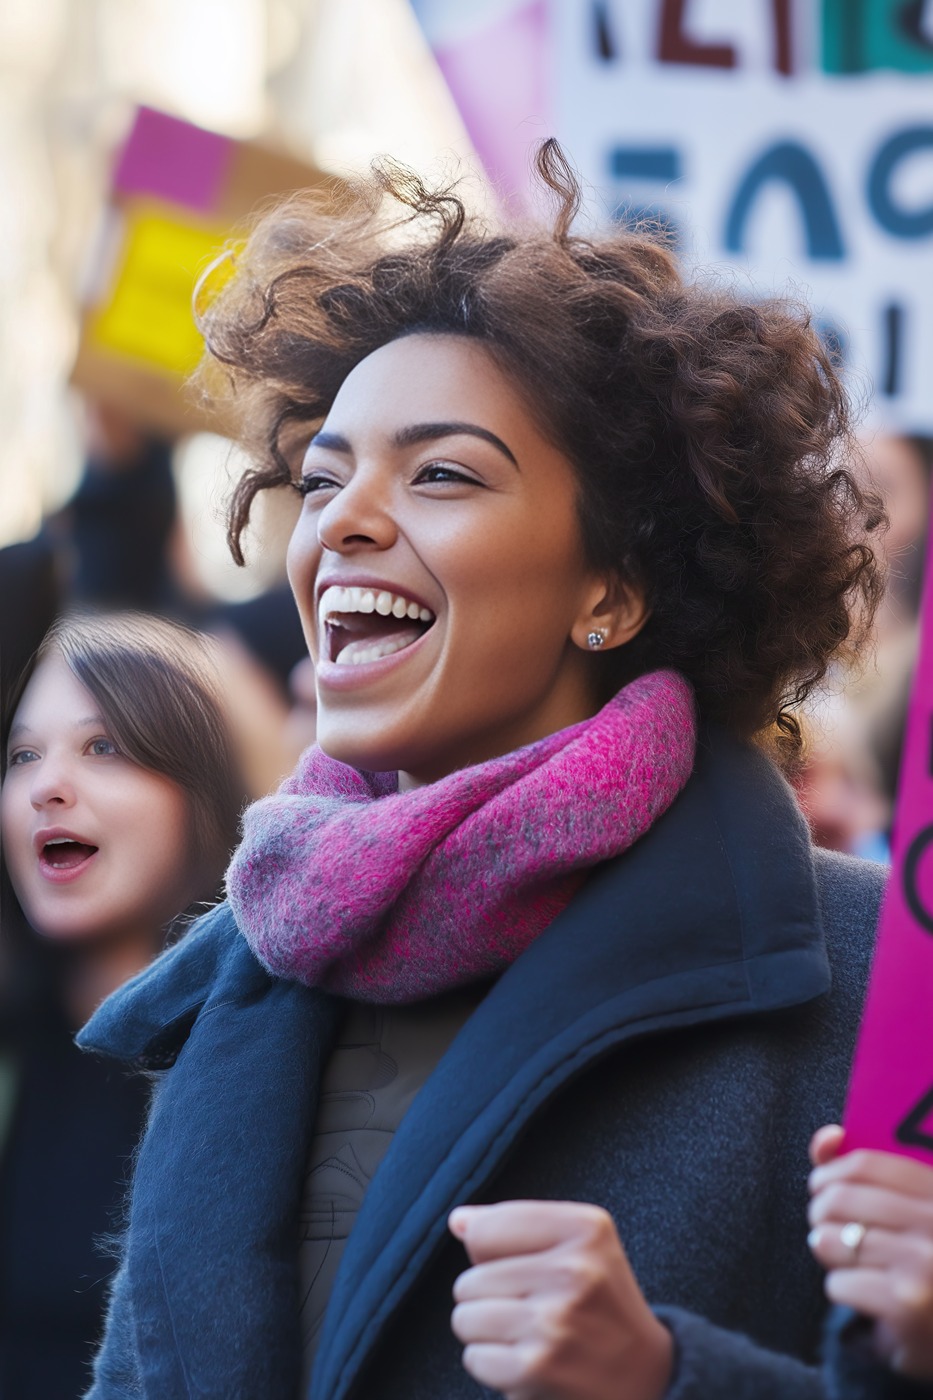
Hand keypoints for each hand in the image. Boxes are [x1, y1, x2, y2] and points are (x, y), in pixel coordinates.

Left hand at [448, 1199, 672, 1399]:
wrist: (648, 1379)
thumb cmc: (601, 1305)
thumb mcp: (580, 1248)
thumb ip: (517, 1226)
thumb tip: (457, 1221)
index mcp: (585, 1228)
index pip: (486, 1227)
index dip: (490, 1255)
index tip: (522, 1271)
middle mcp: (573, 1269)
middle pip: (469, 1279)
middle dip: (489, 1301)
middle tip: (533, 1313)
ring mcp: (554, 1319)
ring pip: (465, 1318)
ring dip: (488, 1335)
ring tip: (528, 1337)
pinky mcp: (538, 1367)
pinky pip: (474, 1358)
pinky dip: (493, 1367)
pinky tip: (528, 1365)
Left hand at [808, 1124, 932, 1376]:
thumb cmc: (927, 1264)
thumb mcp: (913, 1210)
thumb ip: (870, 1172)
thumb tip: (827, 1136)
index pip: (866, 1164)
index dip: (831, 1170)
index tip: (822, 1184)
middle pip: (839, 1199)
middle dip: (821, 1213)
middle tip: (828, 1226)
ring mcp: (923, 1265)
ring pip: (830, 1240)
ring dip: (830, 1251)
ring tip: (852, 1260)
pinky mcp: (905, 1306)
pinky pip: (838, 1283)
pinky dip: (843, 1289)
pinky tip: (868, 1295)